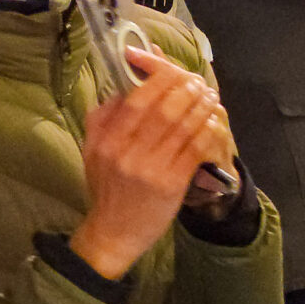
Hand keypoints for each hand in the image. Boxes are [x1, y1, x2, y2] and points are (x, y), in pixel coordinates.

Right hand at [69, 50, 237, 278]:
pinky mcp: (172, 184)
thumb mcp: (93, 150)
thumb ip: (103, 116)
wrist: (113, 233)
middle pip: (164, 110)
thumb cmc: (106, 186)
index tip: (174, 69)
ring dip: (201, 106)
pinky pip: (195, 148)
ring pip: (184, 126)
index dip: (159, 79)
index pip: (136, 100)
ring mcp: (152, 170)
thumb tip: (124, 83)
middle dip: (186, 89)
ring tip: (209, 95)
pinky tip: (212, 121)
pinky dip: (206, 130)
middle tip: (198, 81)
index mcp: (108, 142)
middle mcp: (128, 154)